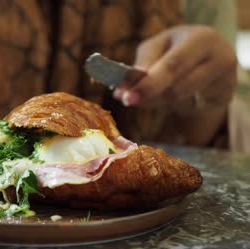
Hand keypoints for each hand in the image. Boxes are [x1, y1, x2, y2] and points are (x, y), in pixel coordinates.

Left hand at [113, 25, 236, 112]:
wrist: (208, 56)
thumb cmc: (176, 49)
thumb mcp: (157, 48)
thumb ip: (143, 64)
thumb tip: (124, 89)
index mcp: (201, 39)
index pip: (172, 65)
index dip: (147, 84)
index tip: (125, 96)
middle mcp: (219, 57)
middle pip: (178, 87)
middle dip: (148, 95)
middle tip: (126, 100)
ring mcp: (225, 79)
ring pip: (181, 100)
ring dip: (157, 100)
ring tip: (147, 94)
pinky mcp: (225, 96)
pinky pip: (190, 108)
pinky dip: (174, 104)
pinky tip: (173, 96)